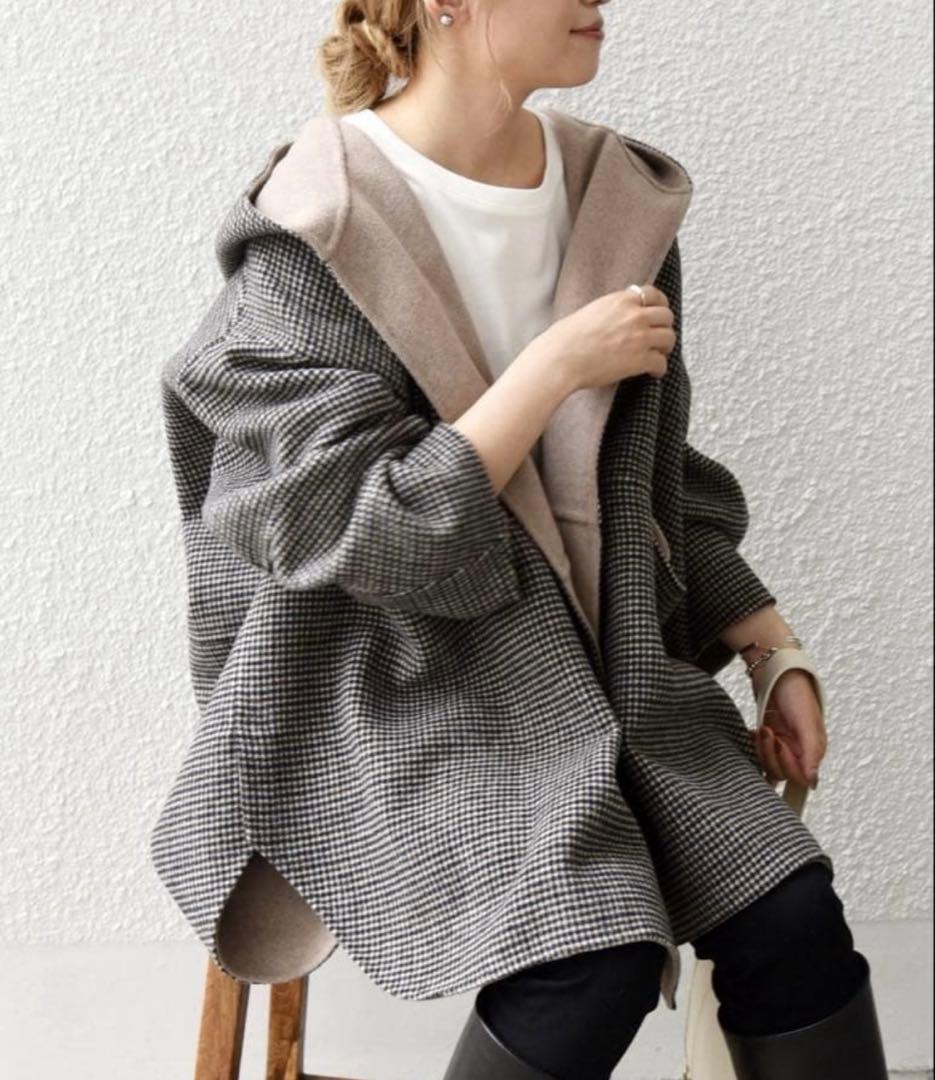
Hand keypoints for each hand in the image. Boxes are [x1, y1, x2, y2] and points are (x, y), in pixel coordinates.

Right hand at [529, 284, 675, 392]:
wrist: (561, 359)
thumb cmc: (565, 339)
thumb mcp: (590, 312)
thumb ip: (610, 311)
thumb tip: (614, 320)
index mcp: (621, 300)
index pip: (653, 294)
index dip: (660, 305)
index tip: (658, 313)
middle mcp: (635, 315)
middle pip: (666, 316)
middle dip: (664, 327)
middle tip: (659, 337)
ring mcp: (640, 337)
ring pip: (669, 338)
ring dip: (665, 348)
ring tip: (658, 355)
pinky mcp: (640, 360)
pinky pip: (661, 363)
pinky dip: (659, 369)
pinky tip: (653, 373)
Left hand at [753, 669, 826, 789]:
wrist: (776, 670)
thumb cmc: (796, 693)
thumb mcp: (807, 721)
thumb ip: (811, 752)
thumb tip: (813, 783)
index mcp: (812, 750)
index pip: (799, 778)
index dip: (787, 765)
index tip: (780, 743)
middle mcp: (797, 751)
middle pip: (781, 774)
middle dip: (770, 755)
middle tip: (767, 732)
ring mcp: (781, 745)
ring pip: (767, 766)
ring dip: (760, 749)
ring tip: (761, 728)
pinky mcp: (767, 739)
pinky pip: (757, 755)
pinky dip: (752, 747)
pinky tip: (751, 733)